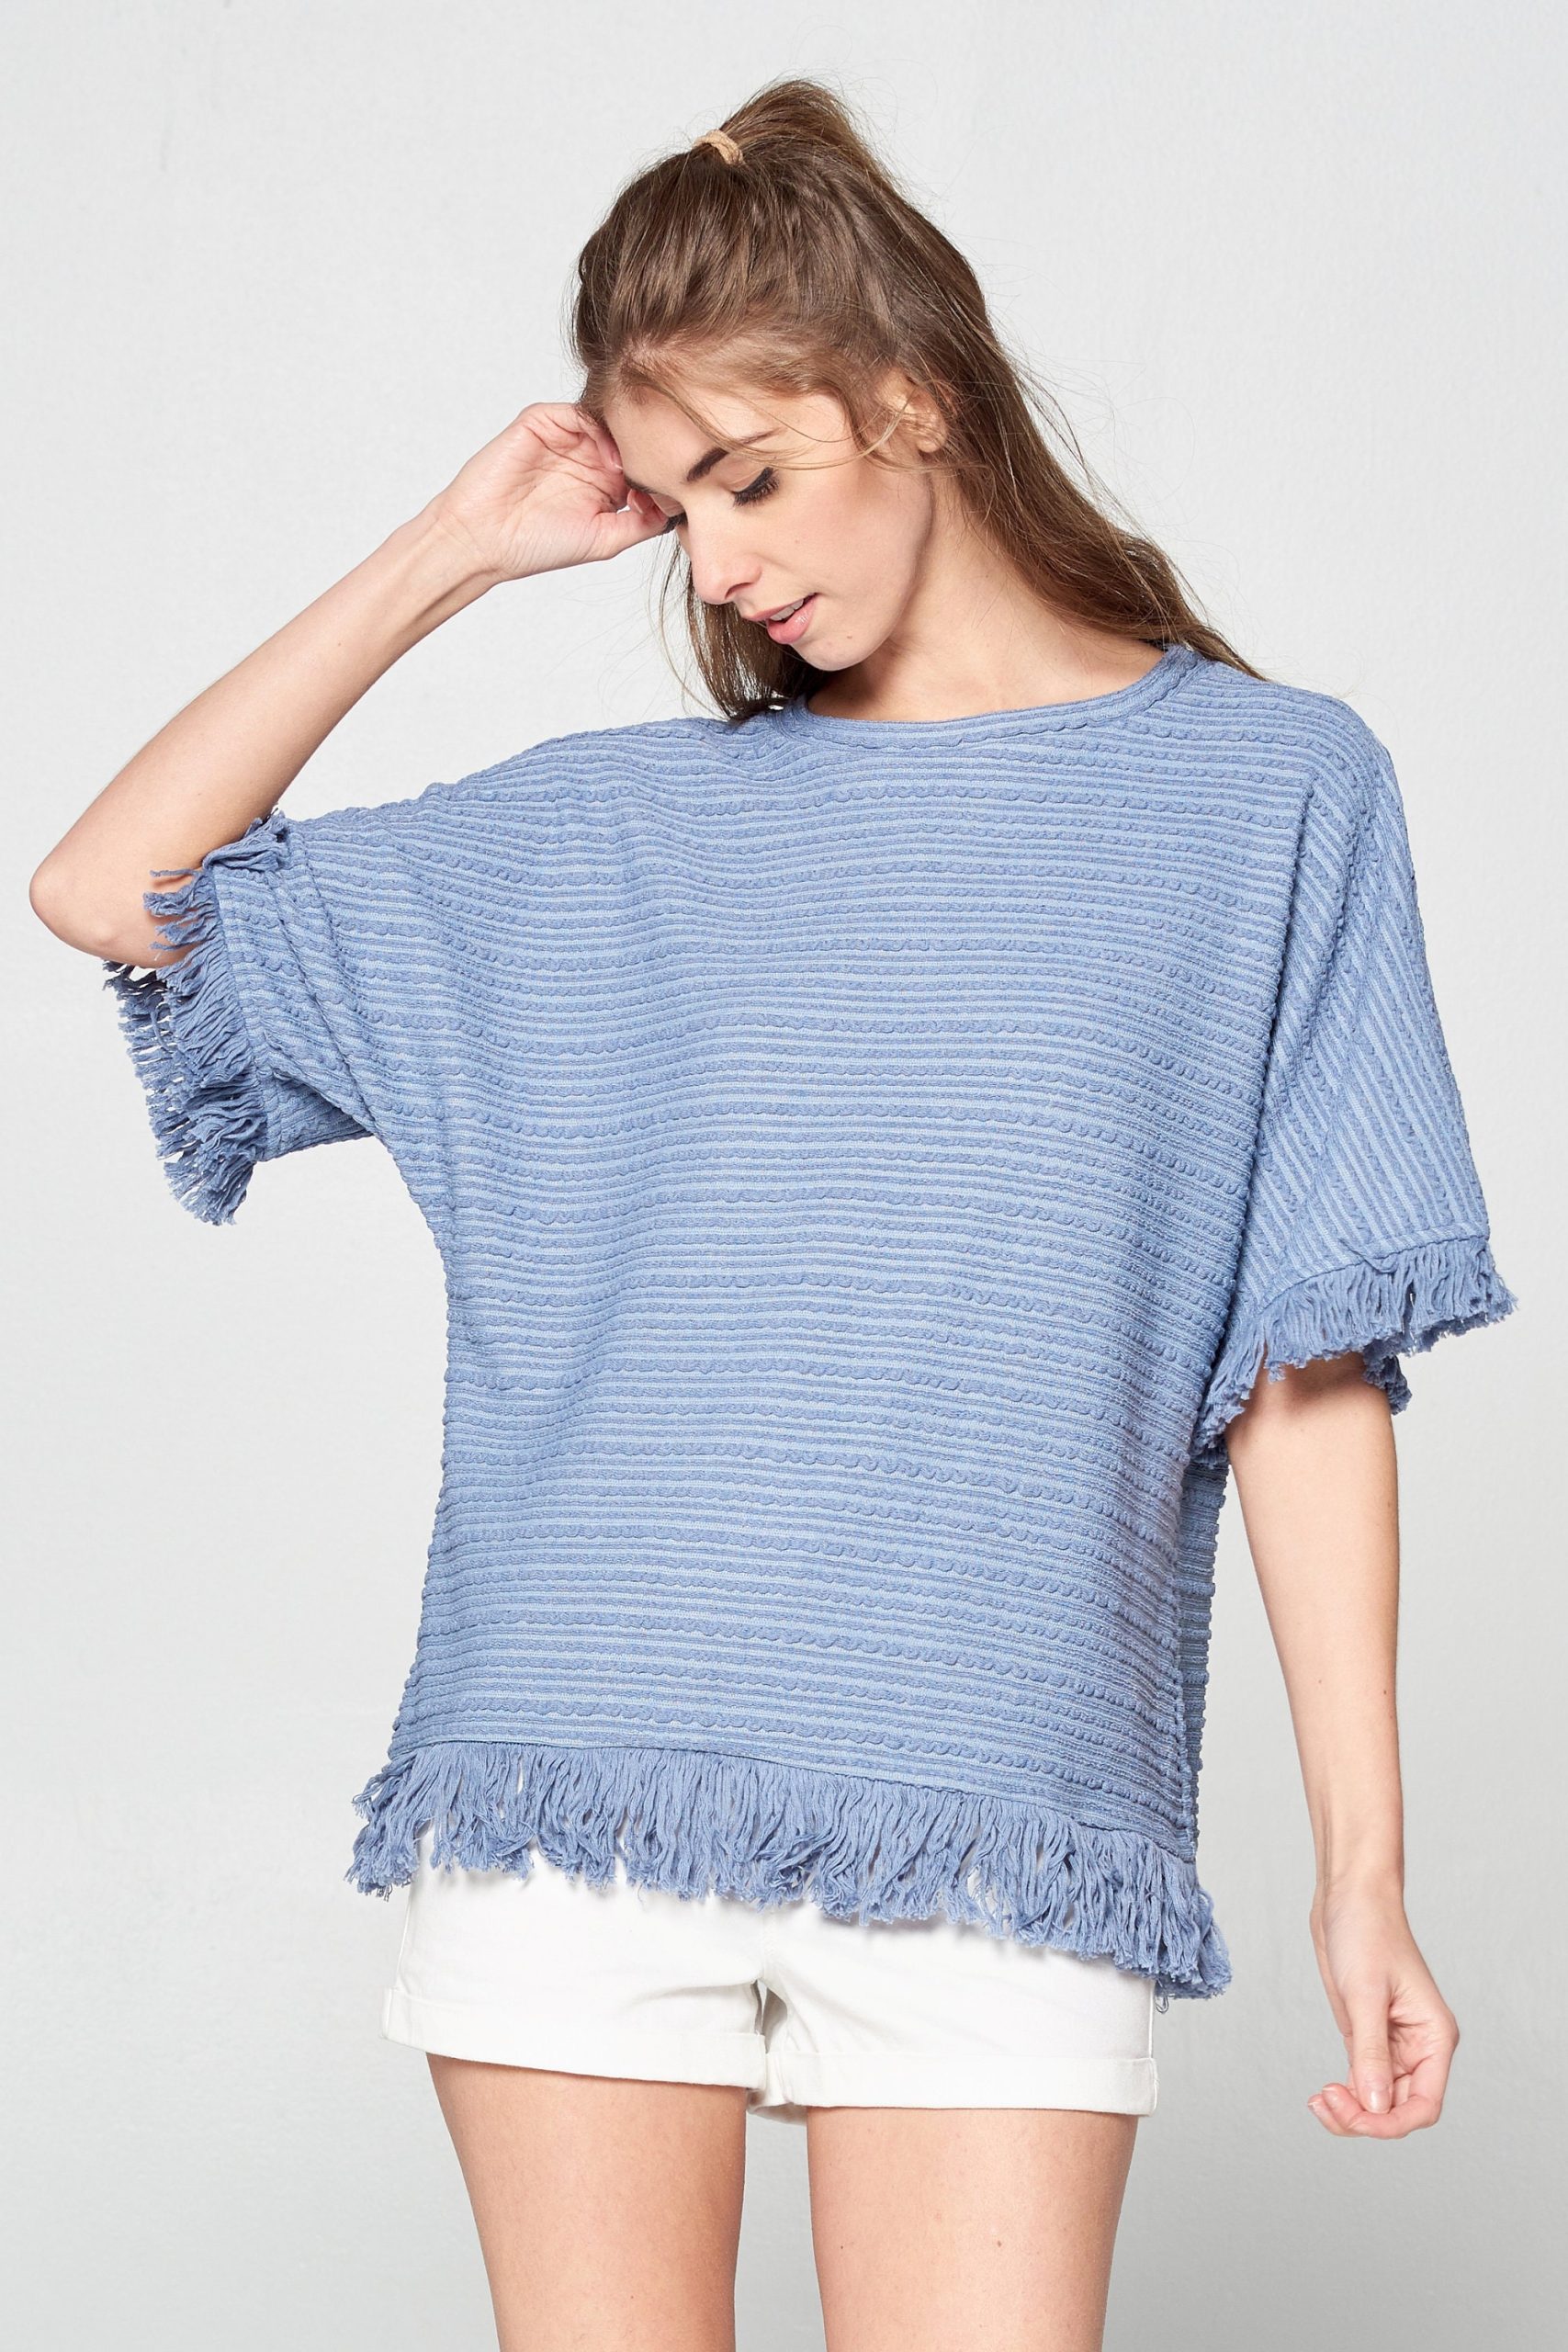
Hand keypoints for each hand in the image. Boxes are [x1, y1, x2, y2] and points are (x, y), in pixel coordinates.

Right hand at [423, 400, 669, 586]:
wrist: (484, 539)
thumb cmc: (536, 546)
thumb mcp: (606, 540)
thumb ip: (642, 522)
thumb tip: (679, 508)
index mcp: (605, 483)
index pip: (644, 463)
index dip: (664, 470)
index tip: (685, 486)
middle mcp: (588, 456)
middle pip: (631, 436)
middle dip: (652, 445)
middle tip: (674, 461)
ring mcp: (565, 438)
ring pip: (608, 420)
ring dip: (628, 436)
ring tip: (642, 461)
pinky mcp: (541, 423)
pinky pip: (576, 411)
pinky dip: (596, 426)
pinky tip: (609, 456)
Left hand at [1305, 1879, 1458, 2136]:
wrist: (1348, 1897)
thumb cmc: (1366, 1932)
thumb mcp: (1365, 1993)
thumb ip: (1371, 2051)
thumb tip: (1375, 2106)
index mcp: (1434, 2038)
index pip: (1425, 2104)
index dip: (1391, 2123)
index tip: (1356, 2118)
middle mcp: (1418, 2047)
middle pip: (1400, 2109)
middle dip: (1365, 2118)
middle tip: (1326, 2103)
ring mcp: (1392, 2045)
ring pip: (1379, 2101)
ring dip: (1352, 2112)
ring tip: (1319, 2103)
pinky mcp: (1367, 2036)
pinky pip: (1362, 2082)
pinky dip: (1345, 2096)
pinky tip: (1321, 2096)